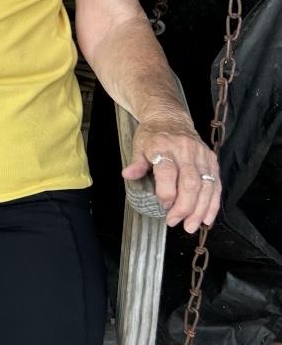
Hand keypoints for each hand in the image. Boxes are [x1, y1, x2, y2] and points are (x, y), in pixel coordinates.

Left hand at [125, 117, 221, 232]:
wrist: (170, 118)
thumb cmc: (153, 134)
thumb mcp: (139, 145)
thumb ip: (136, 162)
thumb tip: (128, 175)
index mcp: (164, 146)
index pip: (167, 171)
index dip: (166, 192)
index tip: (163, 206)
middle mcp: (186, 151)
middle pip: (190, 183)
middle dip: (184, 206)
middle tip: (175, 222)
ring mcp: (201, 156)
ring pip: (206, 186)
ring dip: (200, 209)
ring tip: (191, 226)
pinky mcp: (212, 160)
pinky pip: (216, 184)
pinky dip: (213, 203)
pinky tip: (207, 218)